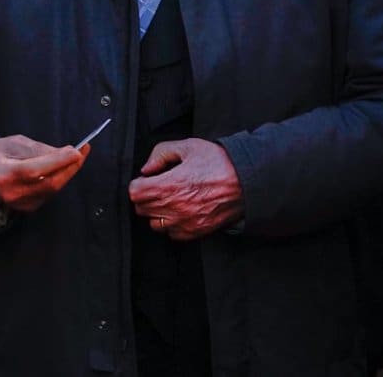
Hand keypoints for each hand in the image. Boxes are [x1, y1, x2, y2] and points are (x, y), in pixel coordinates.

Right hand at [0, 135, 89, 211]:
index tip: (75, 151)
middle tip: (82, 152)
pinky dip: (59, 180)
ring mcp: (19, 204)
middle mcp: (11, 192)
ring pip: (52, 190)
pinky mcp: (28, 208)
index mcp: (2, 172)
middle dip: (69, 168)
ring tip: (76, 156)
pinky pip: (49, 194)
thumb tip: (68, 153)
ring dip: (67, 173)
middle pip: (48, 184)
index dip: (57, 162)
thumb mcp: (16, 143)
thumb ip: (41, 150)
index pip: (34, 170)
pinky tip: (63, 168)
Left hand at [128, 138, 243, 240]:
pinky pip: (171, 234)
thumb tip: (146, 169)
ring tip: (168, 200)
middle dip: (145, 197)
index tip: (146, 180)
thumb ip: (161, 153)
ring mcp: (185, 222)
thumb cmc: (219, 163)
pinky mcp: (195, 232)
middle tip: (157, 188)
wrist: (248, 182)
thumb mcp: (189, 146)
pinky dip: (171, 225)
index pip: (135, 192)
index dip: (138, 184)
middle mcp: (175, 207)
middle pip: (141, 209)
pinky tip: (179, 211)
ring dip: (156, 212)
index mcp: (170, 184)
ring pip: (154, 224)